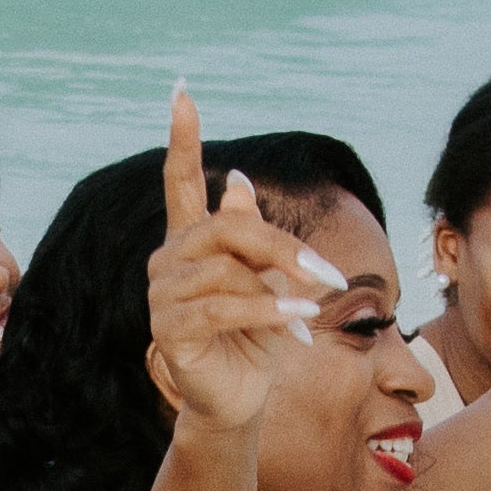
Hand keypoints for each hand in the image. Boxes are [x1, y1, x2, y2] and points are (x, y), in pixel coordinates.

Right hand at [145, 85, 326, 440]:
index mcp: (190, 242)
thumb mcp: (266, 281)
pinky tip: (299, 322)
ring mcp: (162, 296)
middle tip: (328, 272)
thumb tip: (233, 179)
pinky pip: (223, 306)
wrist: (240, 399)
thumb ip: (252, 234)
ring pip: (227, 269)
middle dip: (281, 247)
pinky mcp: (169, 331)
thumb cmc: (255, 338)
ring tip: (313, 311)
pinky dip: (268, 312)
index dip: (182, 138)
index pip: (180, 181)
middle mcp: (168, 262)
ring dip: (282, 287)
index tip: (182, 91)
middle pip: (225, 228)